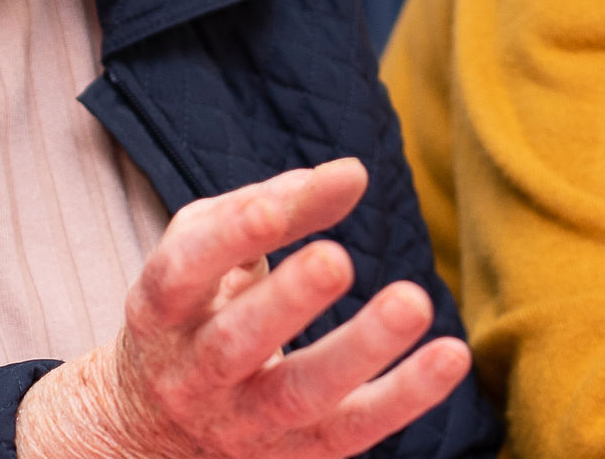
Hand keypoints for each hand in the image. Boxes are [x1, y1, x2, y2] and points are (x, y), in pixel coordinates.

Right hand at [17, 158, 471, 458]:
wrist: (154, 431)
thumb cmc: (195, 310)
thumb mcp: (205, 252)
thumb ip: (273, 205)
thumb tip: (352, 175)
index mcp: (160, 312)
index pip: (183, 272)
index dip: (228, 240)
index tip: (276, 207)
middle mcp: (190, 375)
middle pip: (233, 346)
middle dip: (286, 302)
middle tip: (336, 260)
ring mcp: (241, 422)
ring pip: (296, 396)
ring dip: (358, 351)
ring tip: (413, 301)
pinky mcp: (294, 454)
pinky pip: (351, 430)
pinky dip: (404, 396)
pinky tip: (450, 356)